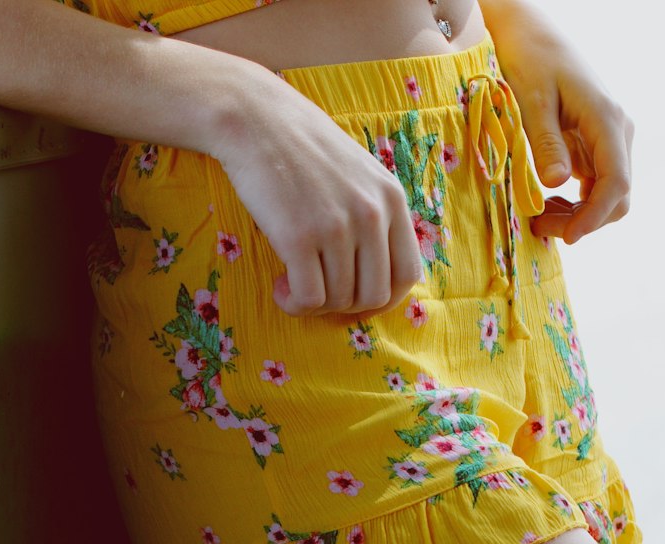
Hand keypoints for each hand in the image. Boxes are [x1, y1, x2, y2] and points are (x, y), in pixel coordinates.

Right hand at [210, 67, 426, 315]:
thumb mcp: (360, 174)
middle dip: (346, 304)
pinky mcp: (299, 237)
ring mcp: (336, 226)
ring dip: (314, 304)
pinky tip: (281, 288)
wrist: (256, 118)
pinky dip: (294, 304)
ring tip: (293, 282)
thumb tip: (380, 278)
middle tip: (320, 288)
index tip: (356, 294)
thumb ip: (377, 216)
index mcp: (391, 198)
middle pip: (374, 296)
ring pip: (338, 300)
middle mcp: (371, 213)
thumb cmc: (304, 148)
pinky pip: (308, 299)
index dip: (384, 296)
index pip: (407, 274)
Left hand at [486, 0, 633, 242]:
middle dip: (584, 220)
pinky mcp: (599, 145)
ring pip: (609, 195)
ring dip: (579, 215)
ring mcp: (611, 139)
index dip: (595, 216)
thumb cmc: (531, 60)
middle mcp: (618, 131)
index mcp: (606, 119)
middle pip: (618, 196)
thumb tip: (557, 184)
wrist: (535, 36)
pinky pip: (597, 186)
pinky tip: (548, 203)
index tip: (569, 238)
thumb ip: (546, 143)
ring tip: (539, 216)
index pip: (616, 181)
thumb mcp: (532, 100)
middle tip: (539, 224)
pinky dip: (576, 203)